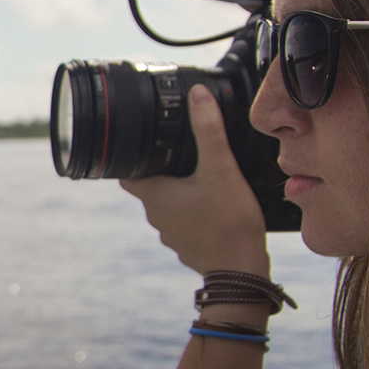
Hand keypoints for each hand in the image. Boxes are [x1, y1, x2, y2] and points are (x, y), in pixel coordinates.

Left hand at [121, 84, 268, 275]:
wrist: (242, 273)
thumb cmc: (228, 223)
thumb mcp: (221, 169)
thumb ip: (209, 130)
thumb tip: (197, 96)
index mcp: (155, 196)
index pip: (126, 172)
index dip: (130, 155)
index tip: (141, 140)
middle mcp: (157, 217)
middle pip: (149, 185)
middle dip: (161, 167)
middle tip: (179, 148)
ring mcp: (172, 234)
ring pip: (169, 204)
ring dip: (179, 189)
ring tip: (200, 172)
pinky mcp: (190, 245)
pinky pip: (186, 221)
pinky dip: (195, 209)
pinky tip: (214, 200)